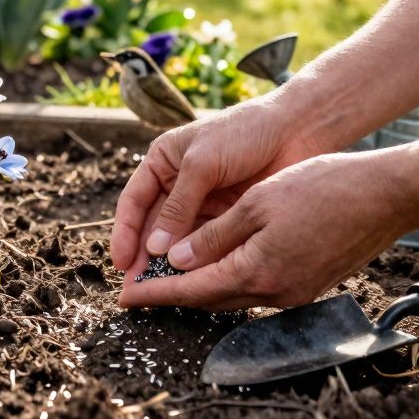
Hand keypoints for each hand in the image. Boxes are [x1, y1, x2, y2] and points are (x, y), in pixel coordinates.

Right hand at [110, 92, 324, 278]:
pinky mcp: (228, 217)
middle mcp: (178, 185)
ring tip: (162, 289)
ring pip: (179, 240)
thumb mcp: (202, 164)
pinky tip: (192, 279)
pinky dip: (198, 262)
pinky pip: (207, 244)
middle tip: (139, 286)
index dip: (125, 234)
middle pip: (153, 227)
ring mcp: (204, 203)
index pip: (134, 203)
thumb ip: (178, 207)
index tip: (122, 263)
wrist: (296, 129)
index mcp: (163, 163)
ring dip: (170, 263)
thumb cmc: (244, 132)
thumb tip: (155, 249)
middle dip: (145, 256)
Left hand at [119, 152, 405, 308]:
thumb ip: (213, 237)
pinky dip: (229, 277)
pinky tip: (216, 262)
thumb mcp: (256, 204)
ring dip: (200, 285)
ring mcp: (295, 292)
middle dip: (171, 293)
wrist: (386, 196)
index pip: (190, 289)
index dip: (153, 292)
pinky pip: (257, 287)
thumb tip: (175, 261)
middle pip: (209, 298)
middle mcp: (274, 292)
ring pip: (233, 293)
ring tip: (167, 274)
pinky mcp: (308, 284)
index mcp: (256, 271)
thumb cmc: (322, 189)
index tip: (124, 296)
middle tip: (138, 287)